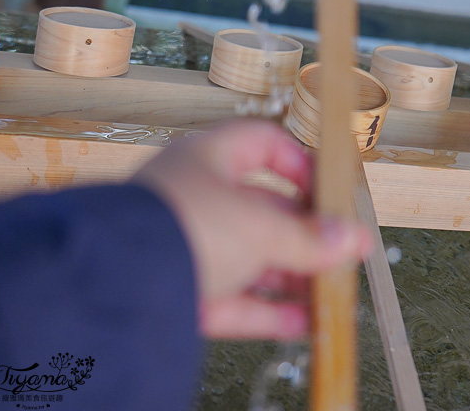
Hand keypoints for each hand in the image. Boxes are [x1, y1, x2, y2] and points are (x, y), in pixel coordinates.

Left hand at [132, 120, 370, 339]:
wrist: (116, 280)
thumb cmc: (185, 224)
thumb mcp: (260, 227)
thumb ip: (309, 238)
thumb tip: (353, 240)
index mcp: (209, 157)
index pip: (264, 144)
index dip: (301, 165)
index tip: (331, 191)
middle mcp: (197, 196)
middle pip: (263, 210)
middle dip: (305, 234)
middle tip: (341, 253)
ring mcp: (186, 245)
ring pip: (249, 258)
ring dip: (291, 276)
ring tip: (330, 292)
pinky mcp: (178, 291)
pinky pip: (232, 299)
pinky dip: (267, 312)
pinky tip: (303, 324)